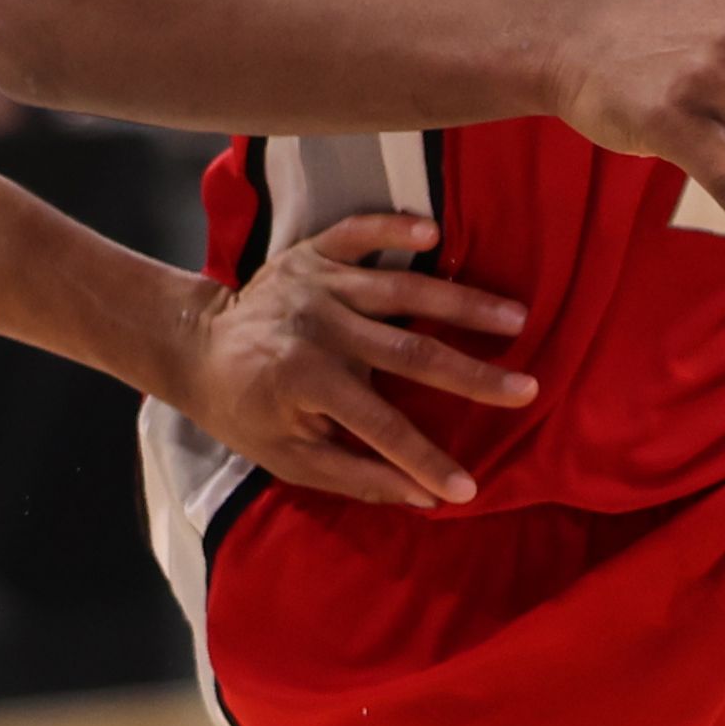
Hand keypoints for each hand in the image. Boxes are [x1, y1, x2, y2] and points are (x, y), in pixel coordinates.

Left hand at [163, 208, 536, 506]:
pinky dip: (395, 227)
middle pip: (410, 351)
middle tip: (527, 389)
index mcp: (307, 381)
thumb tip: (422, 498)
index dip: (427, 461)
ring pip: (403, 289)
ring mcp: (319, 282)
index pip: (383, 427)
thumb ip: (355, 476)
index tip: (468, 488)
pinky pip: (360, 232)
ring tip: (517, 318)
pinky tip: (435, 232)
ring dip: (463, 303)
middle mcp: (319, 326)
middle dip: (473, 376)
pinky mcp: (314, 252)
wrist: (196, 346)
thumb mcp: (288, 458)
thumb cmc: (245, 411)